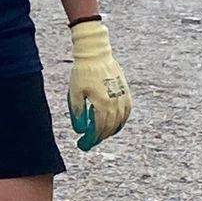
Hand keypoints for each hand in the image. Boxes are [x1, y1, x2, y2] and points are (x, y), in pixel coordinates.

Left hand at [67, 20, 130, 149]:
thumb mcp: (75, 93)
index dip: (91, 139)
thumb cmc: (82, 73)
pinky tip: (113, 125)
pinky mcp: (126, 92)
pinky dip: (120, 121)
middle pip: (109, 127)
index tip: (82, 145)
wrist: (96, 55)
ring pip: (120, 121)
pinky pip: (126, 112)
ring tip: (99, 135)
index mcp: (102, 103)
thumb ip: (78, 112)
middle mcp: (116, 102)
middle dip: (98, 137)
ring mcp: (123, 97)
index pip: (98, 128)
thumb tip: (80, 130)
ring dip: (110, 131)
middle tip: (88, 143)